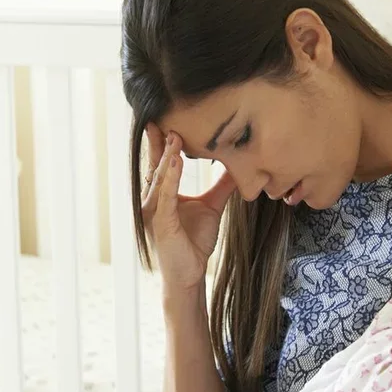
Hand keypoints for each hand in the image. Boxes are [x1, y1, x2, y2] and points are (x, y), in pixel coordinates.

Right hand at [141, 124, 235, 290]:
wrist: (190, 275)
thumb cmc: (194, 243)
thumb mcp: (212, 207)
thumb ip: (222, 186)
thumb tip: (239, 167)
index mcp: (161, 194)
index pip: (160, 162)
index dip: (163, 141)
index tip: (169, 118)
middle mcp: (152, 199)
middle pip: (154, 164)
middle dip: (159, 141)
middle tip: (165, 116)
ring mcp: (154, 211)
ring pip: (159, 177)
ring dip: (167, 156)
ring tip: (174, 134)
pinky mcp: (161, 222)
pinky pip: (166, 196)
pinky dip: (171, 177)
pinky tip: (176, 161)